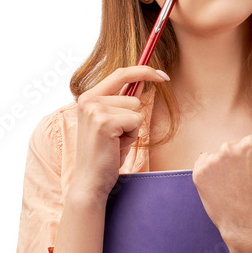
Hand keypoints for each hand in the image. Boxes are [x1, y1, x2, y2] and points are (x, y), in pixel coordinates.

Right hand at [70, 65, 169, 203]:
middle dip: (133, 118)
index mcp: (88, 97)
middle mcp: (88, 99)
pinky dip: (131, 136)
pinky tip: (116, 146)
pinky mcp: (104, 122)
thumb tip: (143, 80)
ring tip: (115, 143)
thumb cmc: (104, 154)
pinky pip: (136, 121)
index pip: (120, 73)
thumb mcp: (113, 123)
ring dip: (131, 129)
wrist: (90, 181)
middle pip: (133, 97)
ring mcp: (95, 109)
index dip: (144, 71)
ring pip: (136, 109)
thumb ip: (122, 102)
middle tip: (116, 138)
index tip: (164, 75)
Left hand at [192, 99, 251, 246]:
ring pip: (217, 157)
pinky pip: (203, 164)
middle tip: (245, 186)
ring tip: (232, 189)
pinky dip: (209, 175)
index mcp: (250, 142)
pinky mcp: (198, 172)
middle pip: (231, 148)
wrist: (249, 225)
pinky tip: (219, 189)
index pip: (248, 144)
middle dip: (236, 164)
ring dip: (222, 169)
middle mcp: (230, 147)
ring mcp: (213, 160)